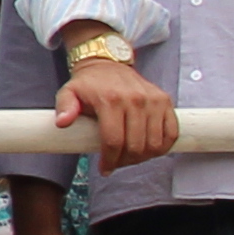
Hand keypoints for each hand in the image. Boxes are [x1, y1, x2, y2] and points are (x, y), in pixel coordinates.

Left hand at [58, 50, 178, 169]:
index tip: (105, 169)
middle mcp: (135, 100)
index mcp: (110, 100)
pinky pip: (171, 132)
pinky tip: (149, 150)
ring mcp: (153, 100)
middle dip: (125, 162)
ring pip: (154, 143)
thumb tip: (62, 123)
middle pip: (135, 146)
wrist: (109, 65)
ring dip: (143, 157)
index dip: (110, 161)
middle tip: (116, 163)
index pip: (114, 141)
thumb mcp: (69, 92)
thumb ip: (64, 108)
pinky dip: (163, 146)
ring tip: (130, 157)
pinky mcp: (165, 101)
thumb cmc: (89, 84)